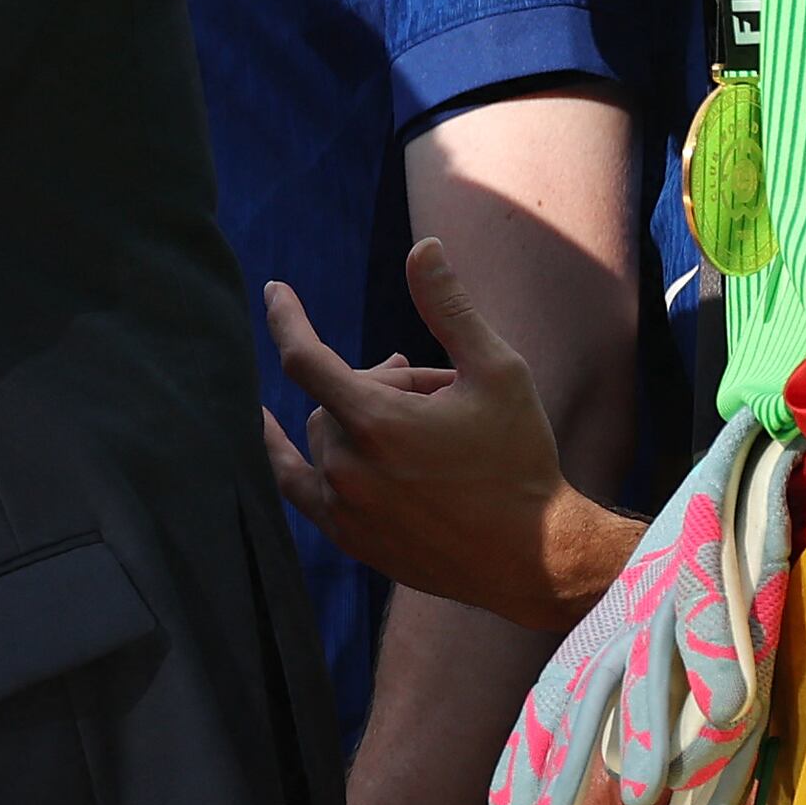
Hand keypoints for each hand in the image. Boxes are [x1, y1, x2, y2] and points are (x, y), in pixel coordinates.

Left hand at [261, 240, 630, 635]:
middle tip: (438, 391)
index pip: (305, 357)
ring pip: (327, 438)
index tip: (275, 290)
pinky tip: (269, 430)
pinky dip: (286, 453)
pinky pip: (298, 483)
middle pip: (335, 398)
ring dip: (361, 421)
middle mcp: (347, 468)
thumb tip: (423, 248)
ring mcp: (341, 508)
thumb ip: (450, 309)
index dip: (287, 317)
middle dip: (379, 385)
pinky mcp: (346, 537)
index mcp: (377, 423)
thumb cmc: (521, 459)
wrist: (536, 556)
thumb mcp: (498, 372)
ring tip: (423, 426)